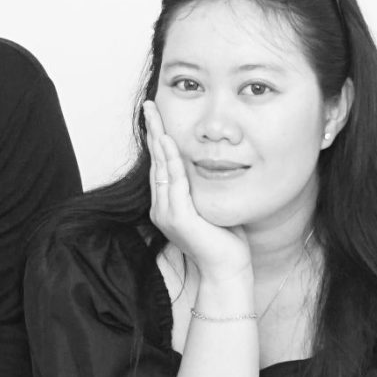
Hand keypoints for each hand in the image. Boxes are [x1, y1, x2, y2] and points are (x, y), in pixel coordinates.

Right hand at [143, 100, 251, 283]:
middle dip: (153, 131)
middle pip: (155, 162)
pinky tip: (169, 142)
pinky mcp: (178, 219)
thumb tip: (214, 163)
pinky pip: (174, 183)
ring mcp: (167, 214)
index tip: (157, 116)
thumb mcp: (212, 206)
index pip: (160, 165)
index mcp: (167, 205)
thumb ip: (204, 188)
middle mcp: (161, 208)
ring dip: (159, 140)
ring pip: (161, 169)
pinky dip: (171, 161)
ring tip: (156, 116)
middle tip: (150, 106)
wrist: (226, 271)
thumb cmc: (225, 241)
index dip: (158, 139)